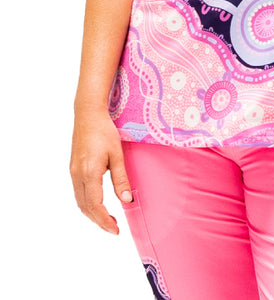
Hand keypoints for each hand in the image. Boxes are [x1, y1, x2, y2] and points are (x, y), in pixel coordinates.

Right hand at [70, 110, 132, 234]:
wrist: (87, 115)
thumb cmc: (105, 131)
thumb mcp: (117, 154)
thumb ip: (121, 178)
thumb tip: (127, 200)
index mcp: (89, 173)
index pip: (95, 205)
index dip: (104, 220)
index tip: (115, 230)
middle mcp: (77, 176)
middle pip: (85, 207)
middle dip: (98, 221)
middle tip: (114, 229)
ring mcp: (73, 173)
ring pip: (80, 202)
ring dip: (92, 214)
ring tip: (108, 220)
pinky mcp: (73, 170)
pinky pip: (78, 193)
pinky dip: (87, 204)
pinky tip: (98, 205)